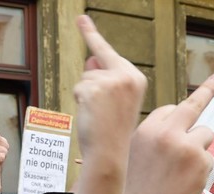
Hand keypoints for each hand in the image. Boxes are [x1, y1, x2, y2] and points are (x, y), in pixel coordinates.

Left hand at [66, 15, 147, 193]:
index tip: (81, 18)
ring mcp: (109, 81)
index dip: (91, 34)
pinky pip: (78, 89)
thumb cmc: (112, 133)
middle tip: (94, 91)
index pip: (108, 52)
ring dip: (86, 96)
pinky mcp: (94, 88)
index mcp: (135, 79)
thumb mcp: (115, 102)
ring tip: (98, 116)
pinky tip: (92, 116)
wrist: (110, 154)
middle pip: (94, 66)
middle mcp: (126, 75)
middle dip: (90, 76)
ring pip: (85, 78)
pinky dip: (81, 103)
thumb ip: (105, 78)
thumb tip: (91, 57)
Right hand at [115, 72, 213, 193]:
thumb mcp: (138, 155)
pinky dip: (202, 170)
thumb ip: (157, 137)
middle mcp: (165, 131)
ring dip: (200, 149)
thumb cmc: (138, 191)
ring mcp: (184, 144)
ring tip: (182, 173)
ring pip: (205, 133)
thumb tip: (182, 122)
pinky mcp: (200, 160)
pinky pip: (209, 157)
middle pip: (192, 106)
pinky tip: (185, 184)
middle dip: (208, 89)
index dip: (177, 120)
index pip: (169, 109)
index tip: (192, 97)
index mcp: (146, 129)